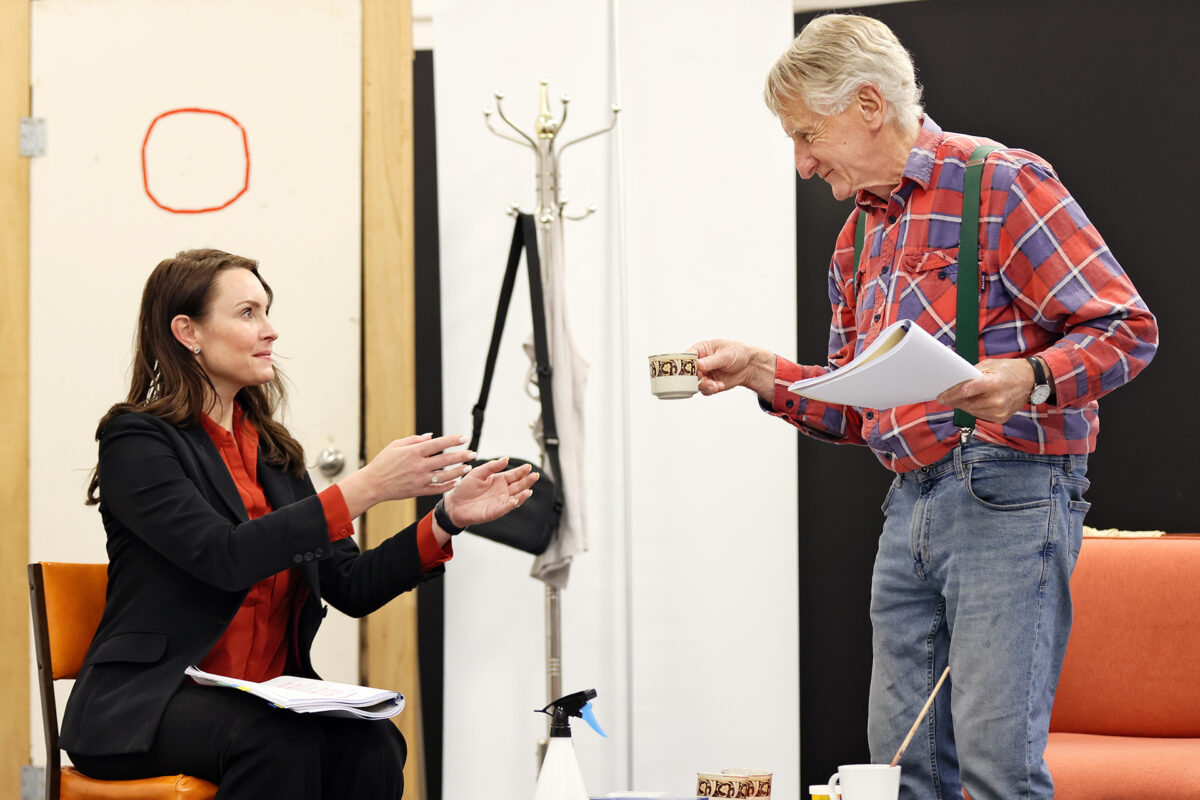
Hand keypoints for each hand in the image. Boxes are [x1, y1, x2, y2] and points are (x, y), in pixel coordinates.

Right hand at [340, 433, 475, 517]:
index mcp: (414, 452)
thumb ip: (415, 439)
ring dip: (459, 471)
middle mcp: (419, 465)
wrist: (373, 484)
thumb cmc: (383, 463)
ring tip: (468, 467)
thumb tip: (432, 436)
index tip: (464, 438)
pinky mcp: (419, 491)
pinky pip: (438, 489)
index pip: (438, 443)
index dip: (453, 440)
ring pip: (445, 475)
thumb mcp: (396, 445)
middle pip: (446, 459)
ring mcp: (420, 479)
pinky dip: (448, 486)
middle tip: (473, 453)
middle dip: (462, 456)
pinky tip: (456, 482)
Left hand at [441, 457, 538, 528]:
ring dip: (523, 494)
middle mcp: (502, 491)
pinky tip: (515, 500)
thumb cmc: (465, 489)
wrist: (454, 504)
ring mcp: (499, 501)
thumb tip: (505, 458)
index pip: (514, 475)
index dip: (521, 471)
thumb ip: (492, 466)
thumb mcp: (478, 472)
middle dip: (527, 481)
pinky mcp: (494, 511)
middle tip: (535, 475)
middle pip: (518, 485)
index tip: (528, 466)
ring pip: (515, 497)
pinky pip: (504, 508)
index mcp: (498, 480)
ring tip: (529, 489)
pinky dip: (510, 505)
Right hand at [689, 339, 775, 399]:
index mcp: (700, 350)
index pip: (686, 357)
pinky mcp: (709, 384)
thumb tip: (698, 365)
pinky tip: (720, 385)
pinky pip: (704, 390)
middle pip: (687, 373)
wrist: (749, 366)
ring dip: (704, 386)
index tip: (689, 371)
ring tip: (715, 385)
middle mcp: (699, 363)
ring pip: (695, 384)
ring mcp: (704, 374)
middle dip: (695, 379)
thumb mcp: (724, 354)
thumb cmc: (737, 353)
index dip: (684, 365)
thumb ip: (710, 361)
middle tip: (704, 380)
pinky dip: (711, 390)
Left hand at [936, 358, 1034, 423]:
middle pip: (967, 403)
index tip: (941, 397)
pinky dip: (974, 410)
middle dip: (954, 401)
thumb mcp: (990, 365)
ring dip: (962, 406)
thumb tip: (955, 381)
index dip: (951, 394)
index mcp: (994, 383)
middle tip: (944, 399)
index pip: (967, 391)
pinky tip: (971, 404)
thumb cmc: (1009, 370)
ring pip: (972, 411)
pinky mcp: (1002, 418)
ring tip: (955, 401)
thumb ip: (972, 374)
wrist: (1031, 380)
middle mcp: (997, 399)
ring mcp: (1000, 411)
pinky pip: (981, 415)